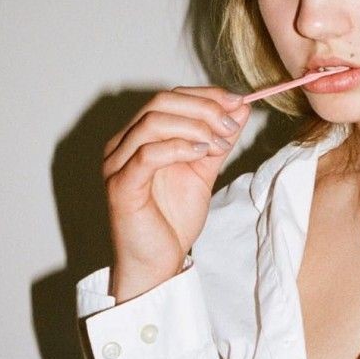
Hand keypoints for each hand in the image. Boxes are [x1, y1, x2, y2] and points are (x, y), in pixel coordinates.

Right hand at [102, 86, 250, 301]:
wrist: (158, 263)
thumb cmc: (172, 220)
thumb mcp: (204, 171)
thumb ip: (219, 140)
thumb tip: (242, 108)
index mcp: (139, 136)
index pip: (170, 98)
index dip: (206, 96)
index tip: (239, 102)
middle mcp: (122, 144)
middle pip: (161, 103)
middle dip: (204, 108)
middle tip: (231, 124)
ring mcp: (117, 163)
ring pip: (153, 122)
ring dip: (195, 126)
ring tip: (218, 143)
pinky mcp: (121, 185)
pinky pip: (148, 154)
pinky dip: (178, 147)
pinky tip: (201, 153)